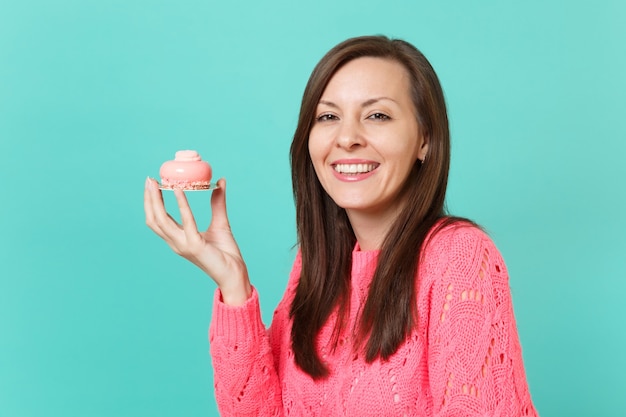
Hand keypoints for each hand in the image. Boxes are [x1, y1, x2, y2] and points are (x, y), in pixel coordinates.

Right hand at [144, 177, 251, 305]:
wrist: (235, 274)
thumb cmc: (226, 253)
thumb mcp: (220, 223)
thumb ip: (217, 203)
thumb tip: (220, 182)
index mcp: (178, 240)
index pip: (157, 220)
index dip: (151, 203)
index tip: (152, 184)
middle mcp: (177, 243)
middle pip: (154, 219)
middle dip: (149, 199)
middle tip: (149, 179)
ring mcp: (184, 245)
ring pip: (162, 221)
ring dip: (157, 200)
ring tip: (157, 183)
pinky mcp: (195, 245)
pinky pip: (186, 222)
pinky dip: (181, 205)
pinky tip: (178, 190)